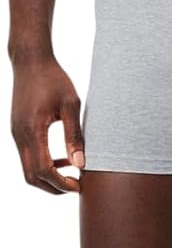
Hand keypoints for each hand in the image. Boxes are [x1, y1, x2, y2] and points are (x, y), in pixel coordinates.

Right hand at [11, 54, 84, 193]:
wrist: (31, 60)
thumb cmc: (53, 78)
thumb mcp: (70, 104)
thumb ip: (74, 135)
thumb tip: (80, 164)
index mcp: (32, 130)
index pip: (43, 170)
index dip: (61, 183)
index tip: (79, 185)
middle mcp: (20, 136)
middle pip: (31, 177)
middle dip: (53, 187)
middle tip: (75, 186)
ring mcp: (15, 134)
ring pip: (28, 168)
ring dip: (48, 177)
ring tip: (71, 174)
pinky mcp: (17, 130)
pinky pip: (27, 156)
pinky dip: (43, 164)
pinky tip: (61, 159)